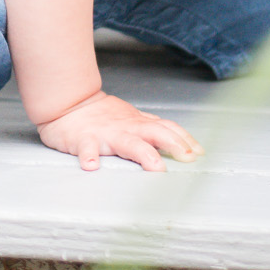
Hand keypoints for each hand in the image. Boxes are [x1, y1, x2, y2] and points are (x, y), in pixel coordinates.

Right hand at [36, 91, 201, 172]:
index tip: (200, 152)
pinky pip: (86, 148)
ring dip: (144, 154)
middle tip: (189, 158)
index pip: (167, 128)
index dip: (185, 139)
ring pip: (128, 143)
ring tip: (156, 167)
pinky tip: (91, 166)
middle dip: (175, 144)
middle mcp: (126, 128)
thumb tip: (180, 139)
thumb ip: (151, 127)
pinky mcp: (84, 139)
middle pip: (156, 133)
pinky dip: (89, 156)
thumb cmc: (101, 114)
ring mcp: (106, 134)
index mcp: (138, 123)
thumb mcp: (131, 117)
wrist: (68, 102)